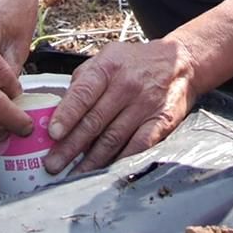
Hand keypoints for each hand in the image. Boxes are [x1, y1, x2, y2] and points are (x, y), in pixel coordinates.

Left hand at [42, 38, 196, 172]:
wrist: (180, 62)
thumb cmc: (135, 63)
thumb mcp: (106, 58)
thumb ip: (83, 82)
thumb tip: (59, 111)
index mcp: (108, 67)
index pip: (83, 93)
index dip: (67, 115)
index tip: (53, 134)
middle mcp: (126, 86)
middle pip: (95, 121)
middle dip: (71, 146)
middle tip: (53, 165)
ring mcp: (145, 105)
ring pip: (114, 138)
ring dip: (92, 160)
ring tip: (74, 174)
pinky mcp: (161, 121)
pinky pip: (138, 146)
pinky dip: (121, 160)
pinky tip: (106, 171)